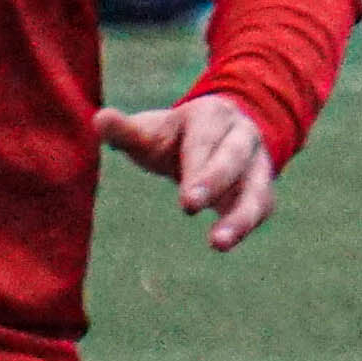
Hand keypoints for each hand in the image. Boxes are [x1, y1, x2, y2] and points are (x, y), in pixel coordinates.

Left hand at [94, 93, 277, 252]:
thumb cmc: (174, 138)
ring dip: (241, 217)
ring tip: (218, 244)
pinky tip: (224, 242)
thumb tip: (99, 119)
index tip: (186, 201)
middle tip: (189, 206)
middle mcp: (240, 136)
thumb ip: (125, 131)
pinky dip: (246, 225)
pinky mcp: (262, 190)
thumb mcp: (150, 132)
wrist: (216, 136)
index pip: (205, 141)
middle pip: (234, 158)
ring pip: (256, 188)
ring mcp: (256, 164)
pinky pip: (260, 207)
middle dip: (215, 182)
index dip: (197, 168)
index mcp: (211, 116)